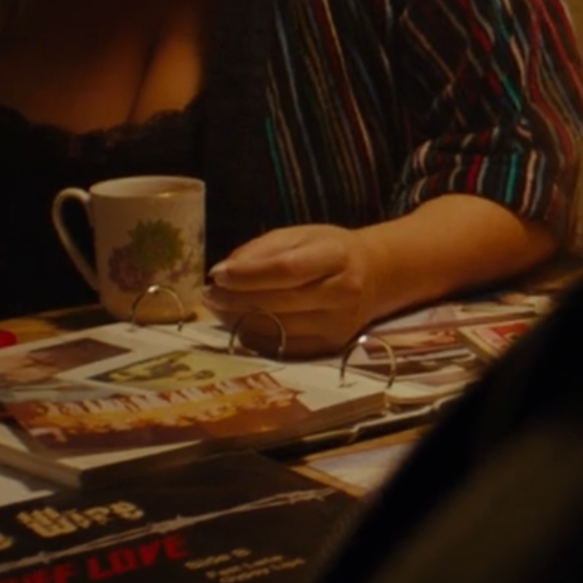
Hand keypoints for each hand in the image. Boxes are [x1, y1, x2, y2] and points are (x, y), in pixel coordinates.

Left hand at [204, 224, 387, 356]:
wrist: (373, 276)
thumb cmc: (329, 251)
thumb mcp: (300, 236)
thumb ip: (261, 251)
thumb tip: (222, 273)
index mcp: (337, 256)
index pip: (288, 269)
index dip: (248, 275)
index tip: (217, 274)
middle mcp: (344, 292)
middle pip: (280, 302)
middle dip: (236, 299)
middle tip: (209, 294)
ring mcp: (339, 324)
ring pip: (278, 328)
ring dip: (240, 320)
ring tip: (220, 307)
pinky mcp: (332, 346)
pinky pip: (283, 347)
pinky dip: (256, 337)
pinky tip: (241, 323)